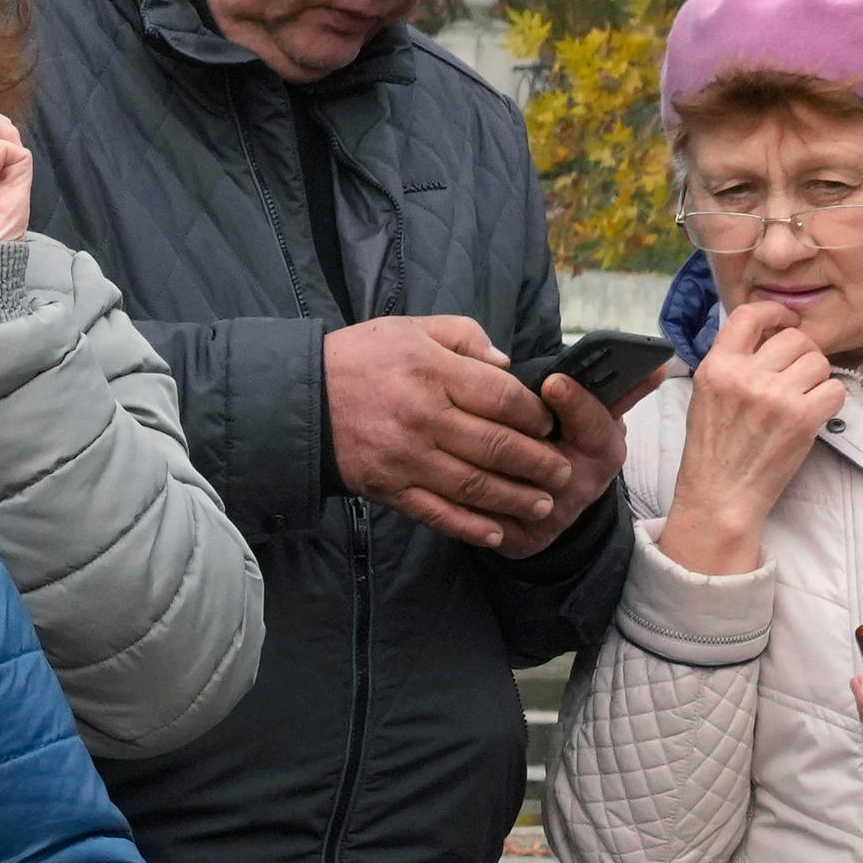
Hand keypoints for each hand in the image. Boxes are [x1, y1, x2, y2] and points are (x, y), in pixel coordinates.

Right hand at [327, 315, 587, 551]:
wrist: (299, 400)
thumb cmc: (360, 358)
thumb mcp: (412, 328)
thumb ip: (466, 338)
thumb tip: (507, 367)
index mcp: (432, 373)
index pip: (502, 398)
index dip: (535, 414)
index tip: (550, 423)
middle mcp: (423, 418)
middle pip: (496, 446)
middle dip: (538, 462)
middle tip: (564, 472)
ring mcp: (405, 458)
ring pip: (474, 485)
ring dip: (515, 499)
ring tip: (544, 505)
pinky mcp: (388, 488)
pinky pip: (436, 512)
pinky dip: (469, 527)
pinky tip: (497, 534)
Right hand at [658, 301, 842, 574]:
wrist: (719, 496)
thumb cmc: (713, 451)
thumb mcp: (705, 397)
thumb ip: (732, 365)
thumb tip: (769, 337)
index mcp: (716, 368)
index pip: (749, 315)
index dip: (776, 312)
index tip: (787, 321)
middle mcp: (744, 377)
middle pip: (796, 338)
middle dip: (803, 356)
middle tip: (796, 379)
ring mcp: (774, 397)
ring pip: (819, 362)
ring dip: (817, 380)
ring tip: (801, 402)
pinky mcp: (801, 418)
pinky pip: (835, 389)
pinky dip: (830, 401)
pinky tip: (812, 415)